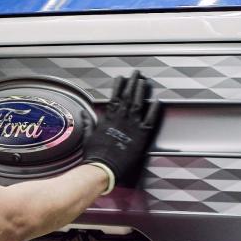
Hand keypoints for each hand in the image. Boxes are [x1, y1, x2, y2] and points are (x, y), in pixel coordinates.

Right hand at [83, 71, 161, 187]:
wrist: (103, 167)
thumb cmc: (95, 154)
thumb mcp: (89, 135)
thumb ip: (88, 122)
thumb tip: (84, 113)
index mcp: (109, 118)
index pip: (115, 97)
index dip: (118, 85)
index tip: (121, 77)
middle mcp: (121, 118)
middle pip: (128, 96)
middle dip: (132, 82)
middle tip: (136, 73)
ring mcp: (132, 125)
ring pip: (138, 103)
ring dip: (141, 91)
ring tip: (144, 81)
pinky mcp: (141, 135)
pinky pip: (150, 119)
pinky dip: (154, 109)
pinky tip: (156, 101)